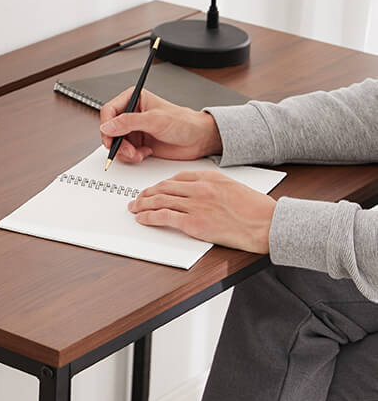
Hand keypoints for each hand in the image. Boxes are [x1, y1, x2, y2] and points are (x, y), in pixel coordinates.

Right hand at [99, 88, 221, 163]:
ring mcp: (134, 130)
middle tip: (128, 150)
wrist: (198, 140)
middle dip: (117, 143)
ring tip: (139, 152)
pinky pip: (124, 153)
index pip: (109, 110)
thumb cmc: (184, 123)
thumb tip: (108, 126)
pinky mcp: (137, 143)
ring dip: (125, 152)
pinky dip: (132, 156)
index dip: (107, 125)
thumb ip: (129, 122)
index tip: (111, 138)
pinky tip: (145, 152)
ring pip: (115, 144)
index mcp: (134, 99)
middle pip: (109, 130)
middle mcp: (131, 114)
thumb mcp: (155, 120)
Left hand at [128, 170, 275, 253]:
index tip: (153, 189)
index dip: (160, 184)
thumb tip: (194, 193)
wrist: (267, 223)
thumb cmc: (255, 209)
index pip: (176, 177)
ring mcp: (196, 205)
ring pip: (160, 201)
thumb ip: (211, 187)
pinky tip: (142, 219)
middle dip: (146, 193)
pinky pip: (164, 217)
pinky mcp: (194, 223)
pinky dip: (149, 217)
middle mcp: (200, 188)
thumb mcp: (232, 187)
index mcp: (210, 177)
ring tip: (134, 208)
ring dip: (143, 205)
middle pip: (164, 188)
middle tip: (137, 198)